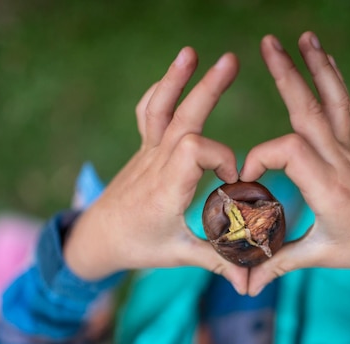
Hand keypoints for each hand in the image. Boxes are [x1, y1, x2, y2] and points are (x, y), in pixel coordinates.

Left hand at [64, 47, 248, 291]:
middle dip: (208, 89)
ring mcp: (147, 152)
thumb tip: (251, 284)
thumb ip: (218, 263)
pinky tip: (177, 72)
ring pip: (161, 108)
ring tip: (192, 53)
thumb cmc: (140, 246)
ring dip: (177, 79)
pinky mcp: (144, 148)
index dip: (222, 156)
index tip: (233, 180)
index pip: (195, 150)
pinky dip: (160, 91)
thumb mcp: (179, 256)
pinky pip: (149, 113)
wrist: (98, 237)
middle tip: (231, 60)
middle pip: (182, 117)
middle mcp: (156, 164)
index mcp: (167, 189)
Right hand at [240, 32, 349, 294]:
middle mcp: (339, 161)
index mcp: (329, 188)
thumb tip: (244, 285)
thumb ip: (278, 264)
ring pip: (330, 100)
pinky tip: (323, 57)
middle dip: (286, 75)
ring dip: (315, 66)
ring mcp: (349, 150)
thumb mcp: (320, 256)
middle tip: (266, 44)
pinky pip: (342, 107)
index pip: (287, 152)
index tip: (245, 180)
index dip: (259, 158)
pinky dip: (332, 79)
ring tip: (301, 37)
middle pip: (309, 110)